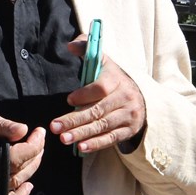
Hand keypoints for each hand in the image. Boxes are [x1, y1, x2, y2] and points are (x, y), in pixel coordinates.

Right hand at [0, 108, 45, 194]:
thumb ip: (1, 124)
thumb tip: (23, 131)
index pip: (12, 157)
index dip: (31, 147)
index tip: (39, 132)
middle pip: (16, 169)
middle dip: (35, 153)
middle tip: (40, 137)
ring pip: (15, 181)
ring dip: (31, 166)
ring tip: (37, 150)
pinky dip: (20, 194)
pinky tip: (29, 184)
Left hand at [50, 37, 145, 154]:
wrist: (140, 96)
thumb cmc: (112, 78)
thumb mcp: (103, 61)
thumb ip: (86, 49)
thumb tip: (70, 46)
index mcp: (117, 78)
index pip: (102, 87)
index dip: (85, 94)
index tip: (69, 100)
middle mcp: (125, 97)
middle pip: (98, 110)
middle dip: (74, 119)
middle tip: (55, 127)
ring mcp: (128, 115)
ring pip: (102, 126)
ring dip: (81, 134)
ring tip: (63, 138)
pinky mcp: (128, 130)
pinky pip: (111, 139)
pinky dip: (95, 144)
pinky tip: (81, 148)